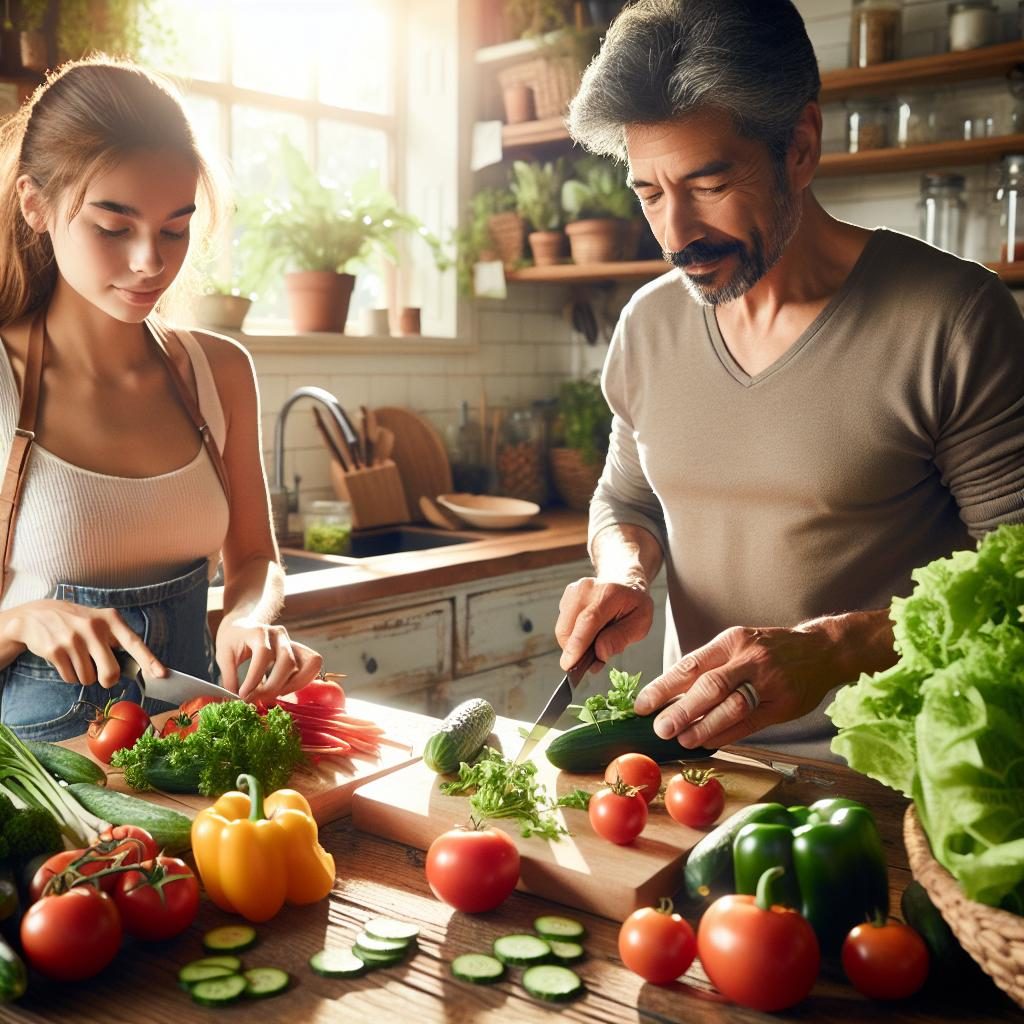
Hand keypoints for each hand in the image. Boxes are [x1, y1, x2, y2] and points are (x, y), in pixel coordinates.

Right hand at [0, 600, 163, 685]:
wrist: (35, 615)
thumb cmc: (76, 621)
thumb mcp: (99, 620)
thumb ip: (116, 639)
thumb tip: (136, 666)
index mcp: (110, 619)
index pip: (134, 642)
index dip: (149, 660)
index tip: (161, 674)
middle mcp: (94, 628)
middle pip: (110, 672)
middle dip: (107, 679)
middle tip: (101, 674)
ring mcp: (74, 639)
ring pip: (89, 678)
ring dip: (84, 676)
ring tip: (77, 658)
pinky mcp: (56, 651)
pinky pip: (71, 679)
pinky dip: (70, 676)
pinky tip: (65, 660)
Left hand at [215, 618, 322, 700]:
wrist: (244, 624)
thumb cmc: (233, 639)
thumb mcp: (224, 655)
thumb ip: (229, 678)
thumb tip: (233, 702)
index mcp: (259, 632)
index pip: (264, 655)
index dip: (254, 678)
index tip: (243, 695)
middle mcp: (280, 635)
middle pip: (288, 662)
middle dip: (273, 687)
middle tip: (256, 700)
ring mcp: (293, 643)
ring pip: (306, 665)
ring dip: (291, 686)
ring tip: (272, 695)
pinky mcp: (300, 651)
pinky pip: (312, 668)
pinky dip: (301, 683)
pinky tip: (283, 689)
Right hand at [554, 576, 653, 672]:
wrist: (622, 580)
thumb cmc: (633, 602)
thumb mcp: (641, 622)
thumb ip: (621, 638)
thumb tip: (600, 653)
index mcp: (609, 593)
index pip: (588, 620)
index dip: (577, 644)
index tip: (569, 664)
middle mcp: (586, 589)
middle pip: (569, 629)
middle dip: (576, 651)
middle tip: (594, 659)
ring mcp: (573, 592)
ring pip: (563, 630)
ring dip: (575, 644)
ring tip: (595, 641)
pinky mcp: (565, 597)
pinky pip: (564, 625)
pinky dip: (574, 636)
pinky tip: (589, 631)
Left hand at [634, 624, 836, 748]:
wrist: (821, 649)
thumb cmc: (768, 649)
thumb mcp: (737, 644)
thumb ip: (709, 666)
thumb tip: (669, 695)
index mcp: (731, 641)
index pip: (690, 665)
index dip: (663, 687)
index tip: (643, 704)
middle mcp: (748, 659)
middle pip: (709, 686)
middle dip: (680, 710)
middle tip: (659, 727)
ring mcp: (768, 682)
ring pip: (730, 707)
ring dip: (702, 726)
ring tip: (681, 739)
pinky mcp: (782, 705)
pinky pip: (748, 724)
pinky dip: (724, 735)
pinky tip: (706, 742)